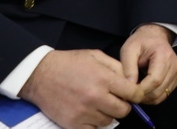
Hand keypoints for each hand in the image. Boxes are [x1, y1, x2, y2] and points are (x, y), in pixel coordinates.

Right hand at [19, 49, 140, 128]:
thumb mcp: (96, 56)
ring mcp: (84, 112)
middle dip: (123, 105)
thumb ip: (116, 67)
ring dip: (108, 114)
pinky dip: (95, 124)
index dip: (136, 94)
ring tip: (99, 104)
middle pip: (123, 111)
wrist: (40, 74)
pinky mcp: (73, 124)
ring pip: (109, 121)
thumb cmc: (69, 63)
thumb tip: (132, 81)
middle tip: (116, 99)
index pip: (133, 93)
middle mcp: (95, 97)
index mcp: (103, 78)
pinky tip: (90, 113)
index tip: (134, 95)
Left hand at [120, 24, 176, 105]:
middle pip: (159, 90)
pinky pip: (165, 94)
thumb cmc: (140, 42)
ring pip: (162, 95)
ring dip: (148, 98)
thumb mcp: (129, 50)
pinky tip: (144, 91)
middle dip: (143, 96)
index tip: (128, 93)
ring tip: (136, 92)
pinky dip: (153, 97)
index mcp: (164, 55)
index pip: (155, 80)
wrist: (154, 36)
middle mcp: (174, 65)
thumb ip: (128, 68)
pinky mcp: (176, 78)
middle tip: (129, 94)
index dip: (141, 90)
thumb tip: (130, 87)